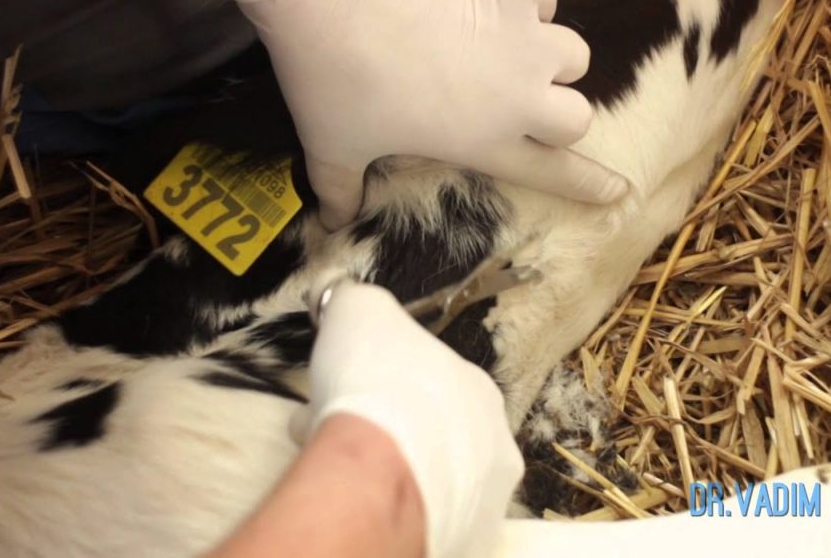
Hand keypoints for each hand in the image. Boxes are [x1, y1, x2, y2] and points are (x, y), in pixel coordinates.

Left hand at [225, 0, 628, 228]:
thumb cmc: (332, 79)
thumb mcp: (332, 147)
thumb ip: (339, 189)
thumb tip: (330, 222)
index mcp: (484, 141)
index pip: (552, 173)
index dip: (589, 185)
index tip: (619, 190)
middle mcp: (516, 95)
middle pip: (577, 117)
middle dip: (560, 115)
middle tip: (525, 106)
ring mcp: (520, 37)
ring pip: (573, 53)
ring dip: (549, 58)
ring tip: (510, 52)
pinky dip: (528, 1)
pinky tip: (494, 1)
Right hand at [293, 279, 523, 557]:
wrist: (378, 468)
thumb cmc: (376, 386)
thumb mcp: (360, 310)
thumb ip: (356, 301)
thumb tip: (340, 297)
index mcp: (477, 390)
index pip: (431, 383)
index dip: (383, 382)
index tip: (351, 387)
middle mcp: (493, 444)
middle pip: (431, 433)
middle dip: (382, 426)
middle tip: (337, 428)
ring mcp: (482, 500)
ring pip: (426, 481)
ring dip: (385, 469)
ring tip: (338, 466)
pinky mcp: (461, 543)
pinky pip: (420, 524)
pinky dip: (389, 510)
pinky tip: (358, 501)